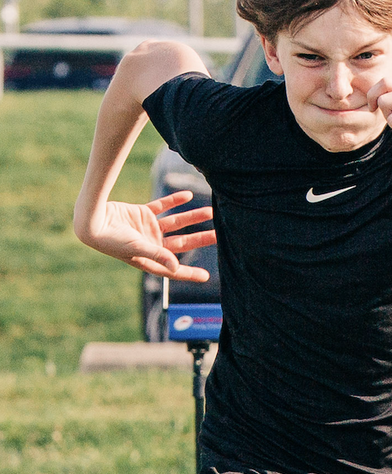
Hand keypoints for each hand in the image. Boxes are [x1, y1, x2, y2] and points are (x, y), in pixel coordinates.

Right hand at [75, 190, 215, 281]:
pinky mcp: (141, 214)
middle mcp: (152, 245)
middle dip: (201, 238)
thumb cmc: (110, 240)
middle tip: (221, 234)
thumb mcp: (137, 249)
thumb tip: (176, 267)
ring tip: (210, 211)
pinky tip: (188, 196)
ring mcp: (148, 228)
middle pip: (182, 242)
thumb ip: (158, 255)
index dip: (189, 273)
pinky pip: (162, 206)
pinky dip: (174, 201)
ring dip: (192, 217)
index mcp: (150, 259)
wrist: (89, 220)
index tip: (206, 277)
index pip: (173, 268)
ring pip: (176, 223)